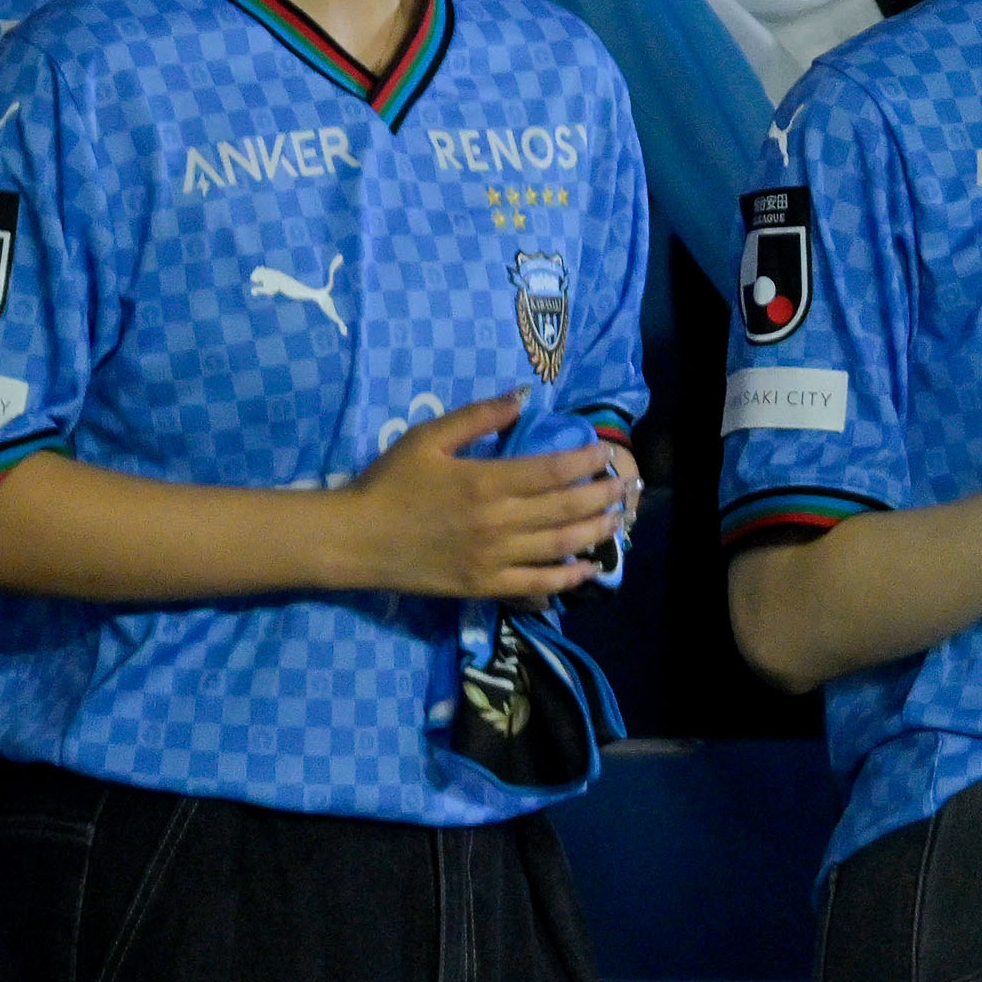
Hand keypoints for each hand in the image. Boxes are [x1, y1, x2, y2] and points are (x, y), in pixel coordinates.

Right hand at [334, 392, 628, 598]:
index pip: (553, 470)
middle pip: (565, 507)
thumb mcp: (429, 437)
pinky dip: (566, 578)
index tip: (607, 451)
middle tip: (627, 486)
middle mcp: (497, 521)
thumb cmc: (389, 483)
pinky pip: (534, 585)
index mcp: (486, 481)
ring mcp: (492, 558)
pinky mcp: (482, 586)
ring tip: (618, 520)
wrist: (353, 539)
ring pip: (558, 546)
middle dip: (603, 495)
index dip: (587, 459)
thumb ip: (479, 416)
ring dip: (595, 532)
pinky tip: (588, 569)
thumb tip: (524, 395)